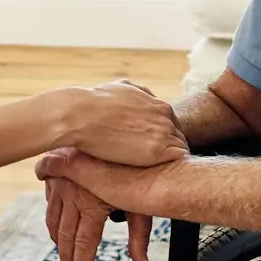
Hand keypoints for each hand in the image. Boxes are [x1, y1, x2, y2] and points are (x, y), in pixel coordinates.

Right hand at [42, 173, 150, 260]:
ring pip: (53, 219)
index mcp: (90, 203)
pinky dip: (53, 215)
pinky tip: (54, 225)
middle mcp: (72, 193)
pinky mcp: (57, 173)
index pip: (83, 244)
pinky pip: (50, 200)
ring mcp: (61, 182)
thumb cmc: (136, 166)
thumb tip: (140, 260)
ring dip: (56, 240)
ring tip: (62, 256)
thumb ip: (138, 233)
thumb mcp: (140, 201)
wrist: (119, 131)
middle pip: (65, 236)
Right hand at [58, 81, 185, 166]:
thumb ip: (137, 93)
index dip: (162, 136)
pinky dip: (170, 165)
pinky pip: (177, 159)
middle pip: (178, 136)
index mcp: (158, 104)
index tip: (151, 147)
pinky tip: (159, 172)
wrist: (81, 115)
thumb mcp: (121, 88)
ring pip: (179, 148)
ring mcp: (163, 132)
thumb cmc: (94, 103)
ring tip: (157, 170)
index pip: (171, 124)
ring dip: (169, 158)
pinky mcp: (157, 150)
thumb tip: (140, 96)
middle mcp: (165, 116)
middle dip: (168, 147)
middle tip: (155, 162)